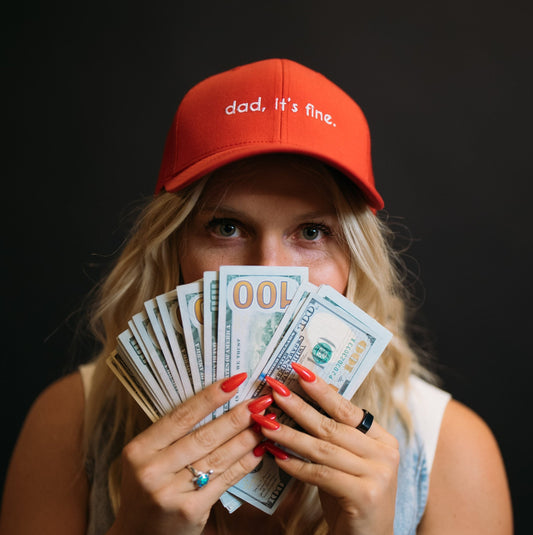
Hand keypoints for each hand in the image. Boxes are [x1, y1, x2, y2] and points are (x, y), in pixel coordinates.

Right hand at [111, 374, 262, 534]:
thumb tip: (217, 401)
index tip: (234, 381)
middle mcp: (152, 470)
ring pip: (218, 457)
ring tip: (266, 422)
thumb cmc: (148, 488)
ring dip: (246, 437)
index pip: (181, 416)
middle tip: (260, 401)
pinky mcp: (190, 511)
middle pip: (204, 436)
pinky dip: (244, 463)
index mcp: (139, 450)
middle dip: (237, 416)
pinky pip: (224, 480)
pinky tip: (259, 450)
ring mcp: (170, 493)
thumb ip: (174, 435)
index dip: (210, 397)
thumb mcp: (148, 458)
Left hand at [255, 368, 399, 534]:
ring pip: (322, 448)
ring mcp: (378, 475)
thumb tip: (303, 397)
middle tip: (273, 389)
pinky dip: (295, 464)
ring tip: (264, 421)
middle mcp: (385, 453)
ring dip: (289, 434)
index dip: (321, 389)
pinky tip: (274, 455)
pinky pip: (320, 474)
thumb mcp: (347, 460)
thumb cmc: (351, 495)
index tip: (297, 370)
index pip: (347, 408)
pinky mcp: (365, 496)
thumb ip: (333, 434)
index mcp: (382, 438)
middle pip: (332, 425)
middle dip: (298, 406)